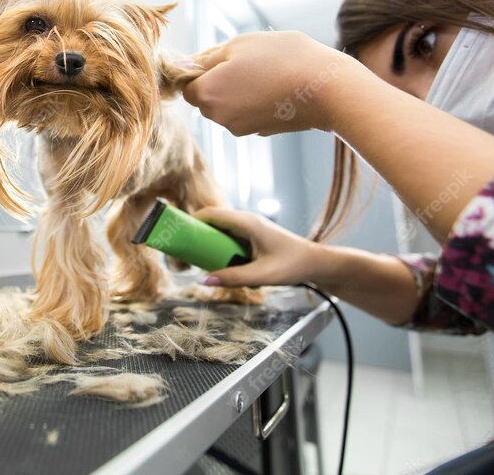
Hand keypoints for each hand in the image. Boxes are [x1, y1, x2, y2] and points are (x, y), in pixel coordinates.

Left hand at [182, 31, 362, 135]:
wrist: (327, 89)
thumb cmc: (282, 59)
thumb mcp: (239, 45)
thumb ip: (207, 57)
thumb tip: (188, 65)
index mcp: (207, 94)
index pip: (187, 85)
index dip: (199, 70)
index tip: (221, 57)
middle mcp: (219, 117)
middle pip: (206, 97)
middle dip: (219, 80)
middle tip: (248, 60)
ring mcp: (240, 128)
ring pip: (228, 105)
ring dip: (239, 89)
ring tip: (267, 71)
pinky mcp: (261, 132)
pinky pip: (248, 113)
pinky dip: (256, 100)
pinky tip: (277, 86)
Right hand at [193, 207, 328, 286]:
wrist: (316, 263)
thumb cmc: (293, 265)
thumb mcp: (261, 274)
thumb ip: (233, 278)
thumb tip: (204, 280)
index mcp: (247, 222)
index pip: (212, 214)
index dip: (192, 221)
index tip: (176, 233)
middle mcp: (247, 221)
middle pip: (214, 220)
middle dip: (197, 233)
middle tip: (183, 250)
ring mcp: (251, 228)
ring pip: (221, 229)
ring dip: (208, 241)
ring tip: (196, 258)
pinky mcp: (254, 236)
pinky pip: (230, 237)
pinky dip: (220, 246)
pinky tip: (218, 262)